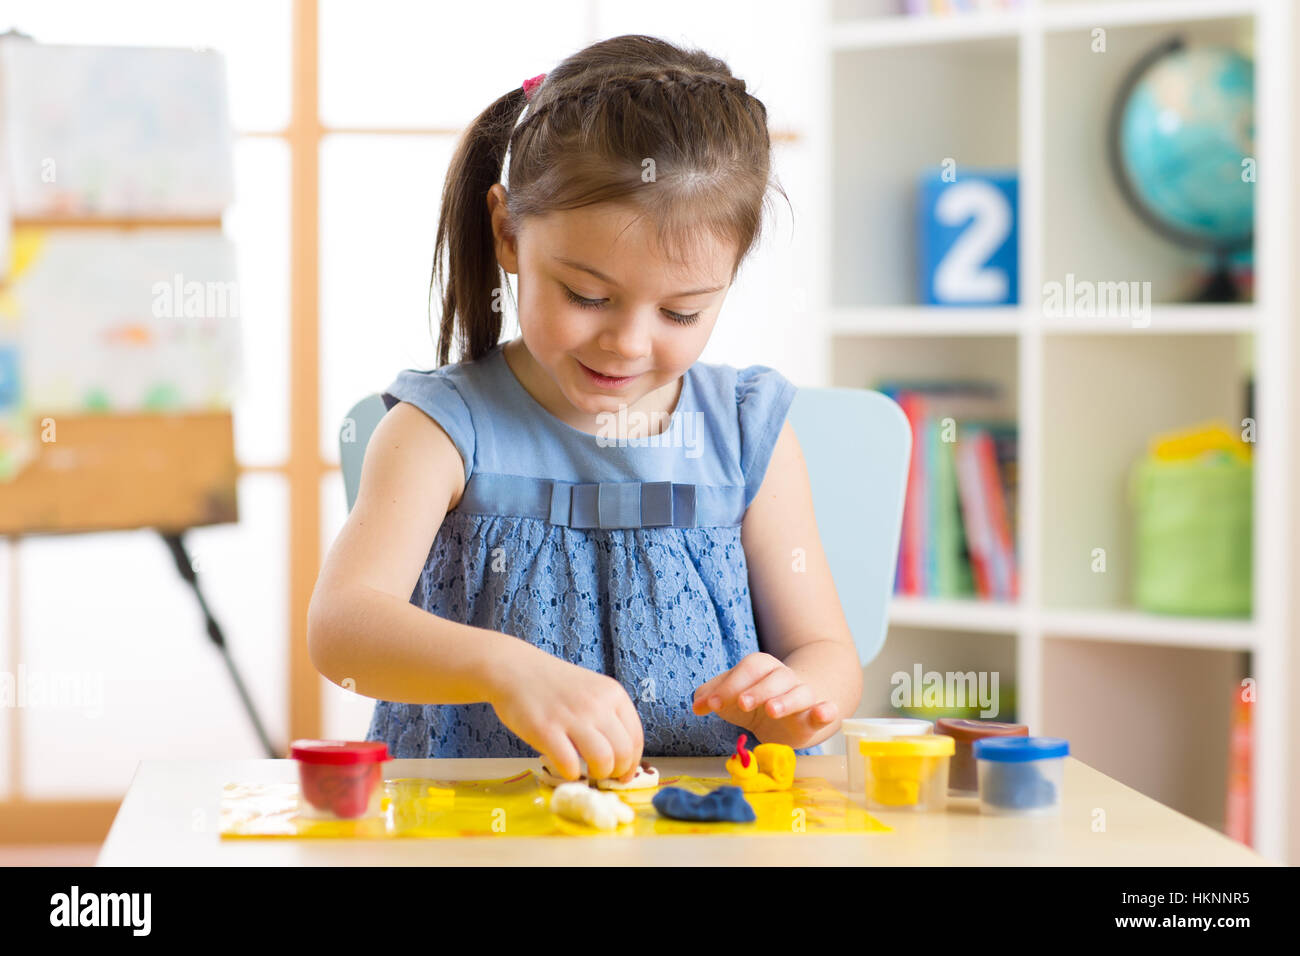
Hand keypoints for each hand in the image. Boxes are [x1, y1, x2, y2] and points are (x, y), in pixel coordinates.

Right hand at [489, 642, 643, 783]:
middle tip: (603, 775)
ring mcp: (572, 716)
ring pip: (602, 760)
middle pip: (623, 753)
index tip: (623, 774)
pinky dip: (571, 773)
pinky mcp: (546, 730)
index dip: (632, 763)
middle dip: (616, 772)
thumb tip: (621, 757)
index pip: (636, 738)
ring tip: (586, 772)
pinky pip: (570, 765)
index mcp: (613, 693)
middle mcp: (597, 704)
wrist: (515, 669)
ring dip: (597, 774)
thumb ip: (607, 716)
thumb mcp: (592, 691)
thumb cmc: (554, 685)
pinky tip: (565, 767)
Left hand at [692, 652, 838, 747]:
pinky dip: (826, 711)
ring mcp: (802, 696)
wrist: (788, 715)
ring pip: (799, 692)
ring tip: (771, 710)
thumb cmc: (755, 701)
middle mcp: (784, 678)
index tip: (713, 703)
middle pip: (774, 677)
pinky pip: (827, 710)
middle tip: (742, 704)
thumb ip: (712, 696)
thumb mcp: (731, 698)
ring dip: (786, 700)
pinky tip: (824, 712)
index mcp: (761, 668)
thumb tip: (697, 703)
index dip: (730, 684)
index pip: (748, 669)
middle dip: (757, 690)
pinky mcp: (815, 718)